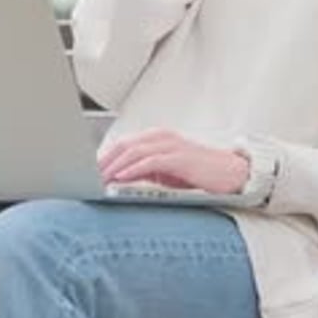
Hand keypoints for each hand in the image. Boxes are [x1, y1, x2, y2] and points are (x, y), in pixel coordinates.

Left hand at [97, 127, 249, 194]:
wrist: (231, 173)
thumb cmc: (198, 173)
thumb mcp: (166, 172)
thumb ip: (144, 171)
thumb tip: (117, 180)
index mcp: (156, 138)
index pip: (122, 144)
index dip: (103, 158)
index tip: (87, 174)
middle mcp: (161, 137)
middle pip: (123, 145)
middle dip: (103, 162)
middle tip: (86, 178)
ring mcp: (171, 145)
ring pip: (133, 151)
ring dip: (113, 167)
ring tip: (99, 180)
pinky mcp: (180, 157)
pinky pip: (150, 162)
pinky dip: (132, 170)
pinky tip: (120, 178)